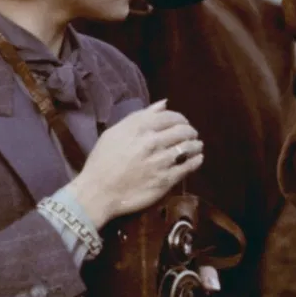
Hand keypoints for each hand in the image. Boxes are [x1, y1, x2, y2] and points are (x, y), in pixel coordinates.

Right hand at [69, 99, 204, 226]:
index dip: (181, 119)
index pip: (171, 117)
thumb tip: (164, 104)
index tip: (182, 123)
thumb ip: (141, 116)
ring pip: (188, 148)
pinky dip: (196, 161)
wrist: (97, 192)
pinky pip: (188, 167)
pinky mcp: (166, 180)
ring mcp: (160, 161)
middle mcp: (152, 142)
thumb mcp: (115, 132)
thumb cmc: (102, 161)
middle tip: (192, 134)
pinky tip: (197, 159)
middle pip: (183, 131)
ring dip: (196, 145)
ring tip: (197, 146)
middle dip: (191, 131)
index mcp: (140, 128)